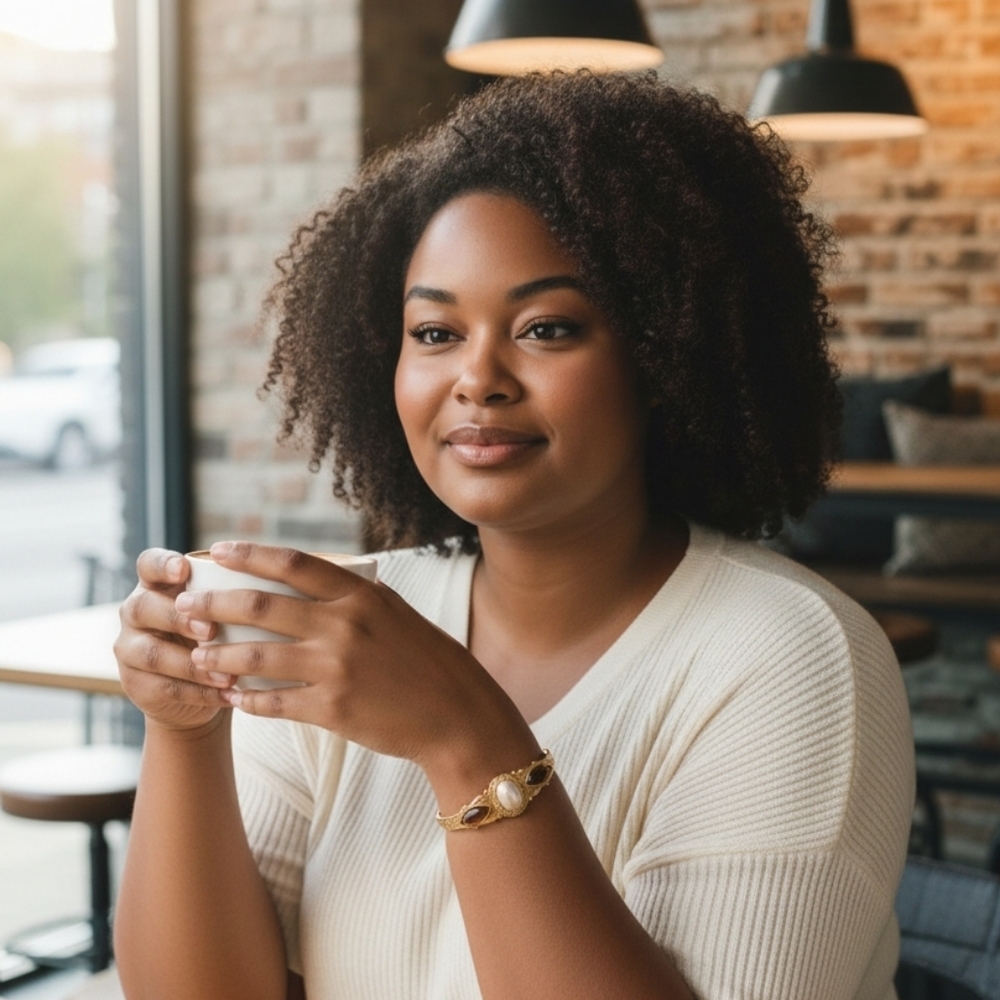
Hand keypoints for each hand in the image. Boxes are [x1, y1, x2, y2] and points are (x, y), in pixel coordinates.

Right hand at [114, 548, 233, 732]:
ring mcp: (130, 649)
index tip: (184, 569)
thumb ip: (232, 595)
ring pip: (153, 654)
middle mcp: (136, 612)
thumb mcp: (222, 611)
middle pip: (144, 608)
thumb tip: (276, 579)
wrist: (199, 690)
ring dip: (193, 666)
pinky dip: (200, 693)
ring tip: (228, 675)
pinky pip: (164, 688)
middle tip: (212, 630)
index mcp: (158, 585)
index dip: (163, 564)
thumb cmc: (218, 636)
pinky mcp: (135, 684)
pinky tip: (227, 695)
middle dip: (179, 619)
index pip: (149, 564)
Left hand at [176, 542, 534, 772]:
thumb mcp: (395, 613)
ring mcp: (336, 667)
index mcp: (360, 595)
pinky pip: (274, 702)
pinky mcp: (332, 708)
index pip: (292, 563)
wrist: (457, 714)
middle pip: (261, 605)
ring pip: (257, 655)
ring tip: (198, 657)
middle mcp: (345, 625)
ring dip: (220, 655)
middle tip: (186, 607)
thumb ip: (354, 596)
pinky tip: (234, 699)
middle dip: (215, 603)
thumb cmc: (427, 660)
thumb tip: (313, 580)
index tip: (217, 550)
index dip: (249, 554)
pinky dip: (248, 700)